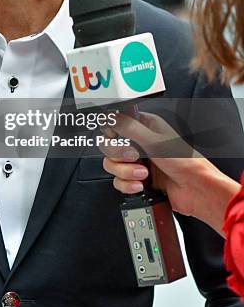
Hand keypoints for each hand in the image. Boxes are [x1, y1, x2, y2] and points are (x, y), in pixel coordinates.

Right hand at [101, 112, 239, 233]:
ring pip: (112, 165)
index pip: (116, 124)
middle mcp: (139, 143)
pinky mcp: (137, 179)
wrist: (196, 190)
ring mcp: (137, 162)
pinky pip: (119, 181)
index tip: (114, 138)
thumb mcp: (154, 141)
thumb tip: (110, 116)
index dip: (111, 132)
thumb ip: (129, 128)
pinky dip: (128, 185)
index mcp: (144, 126)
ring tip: (143, 174)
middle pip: (109, 146)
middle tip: (134, 157)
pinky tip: (141, 184)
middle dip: (119, 155)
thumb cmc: (185, 162)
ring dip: (125, 172)